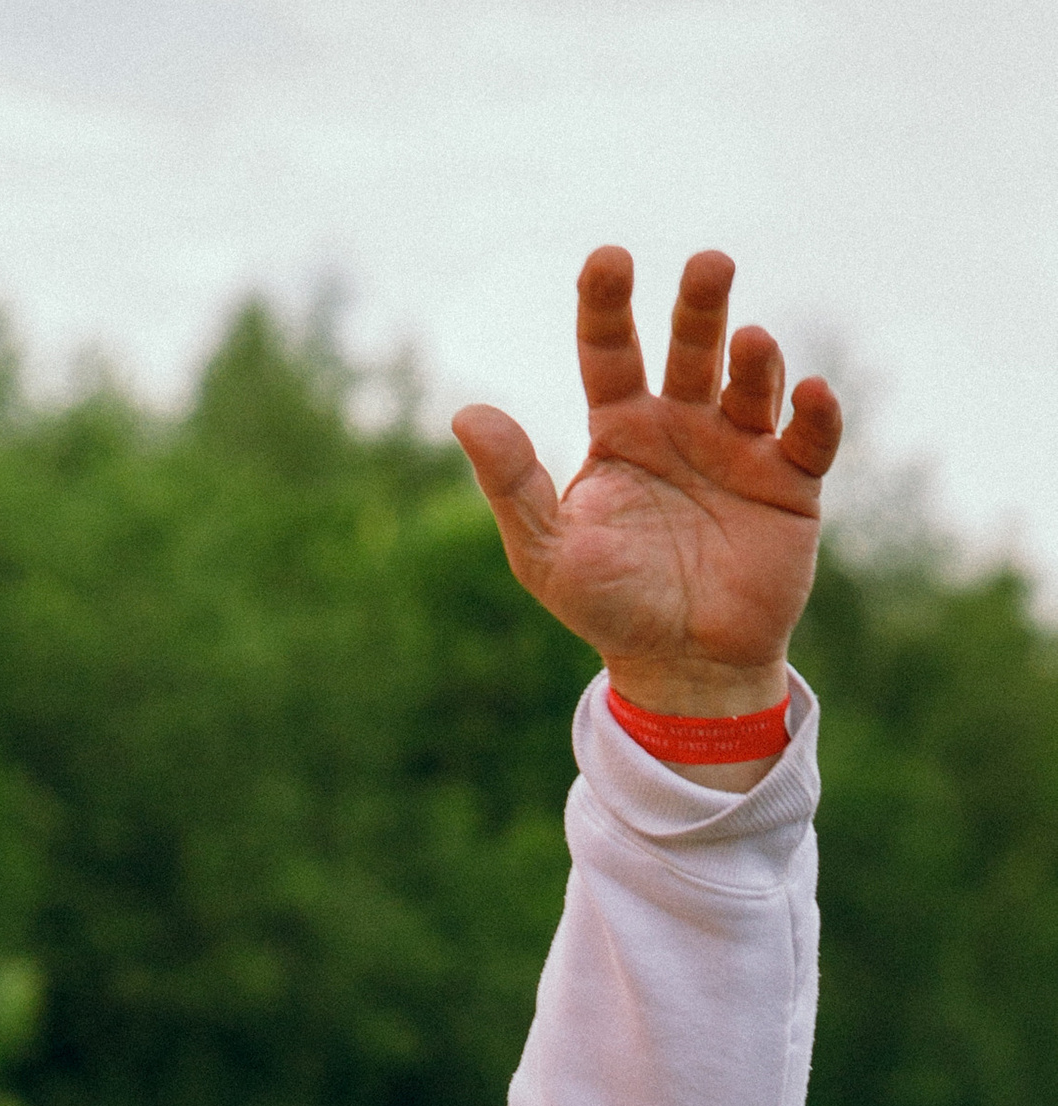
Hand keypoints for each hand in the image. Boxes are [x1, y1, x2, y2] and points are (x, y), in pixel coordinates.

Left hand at [453, 249, 840, 742]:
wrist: (681, 669)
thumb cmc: (608, 607)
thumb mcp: (546, 552)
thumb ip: (513, 483)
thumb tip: (465, 413)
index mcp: (622, 431)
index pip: (609, 352)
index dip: (606, 306)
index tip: (608, 260)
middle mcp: (683, 426)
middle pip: (692, 346)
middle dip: (700, 304)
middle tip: (708, 264)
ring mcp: (741, 450)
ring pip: (751, 381)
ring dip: (755, 357)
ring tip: (750, 343)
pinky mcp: (792, 485)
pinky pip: (810, 438)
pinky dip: (816, 412)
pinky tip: (808, 394)